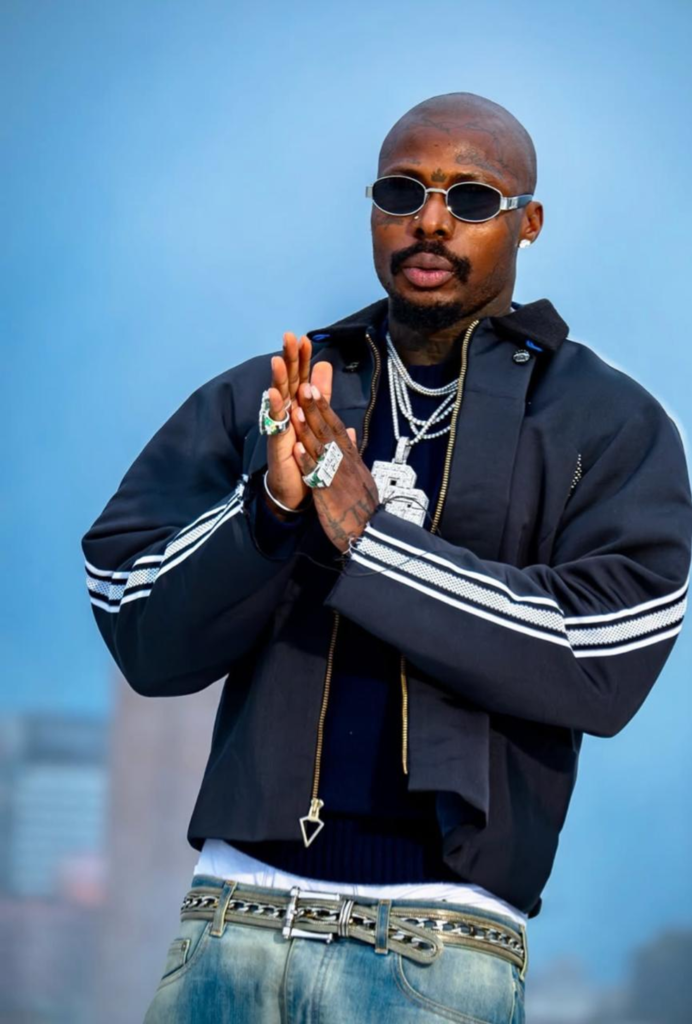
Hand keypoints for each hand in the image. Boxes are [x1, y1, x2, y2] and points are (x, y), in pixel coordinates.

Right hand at [264, 333, 332, 514]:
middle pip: (288, 380)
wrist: (297, 488)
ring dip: (278, 379)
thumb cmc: (304, 452)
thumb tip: (324, 367)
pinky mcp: (277, 442)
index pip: (301, 377)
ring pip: (279, 398)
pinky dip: (275, 408)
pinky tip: (274, 394)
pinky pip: (276, 423)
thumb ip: (321, 394)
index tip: (305, 338)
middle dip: (289, 358)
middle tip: (288, 336)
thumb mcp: (316, 418)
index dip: (303, 359)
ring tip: (278, 360)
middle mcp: (288, 412)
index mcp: (299, 405)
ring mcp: (281, 426)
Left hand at [291, 382, 379, 551]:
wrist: (370, 532)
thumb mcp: (361, 474)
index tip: (314, 388)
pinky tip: (296, 449)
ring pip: (321, 449)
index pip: (338, 427)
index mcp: (352, 458)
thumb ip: (354, 452)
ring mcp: (338, 477)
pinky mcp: (330, 494)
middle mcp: (345, 463)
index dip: (325, 408)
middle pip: (329, 432)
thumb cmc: (362, 505)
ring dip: (308, 430)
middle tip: (304, 387)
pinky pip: (316, 476)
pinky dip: (306, 462)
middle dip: (315, 409)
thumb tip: (351, 433)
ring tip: (296, 410)